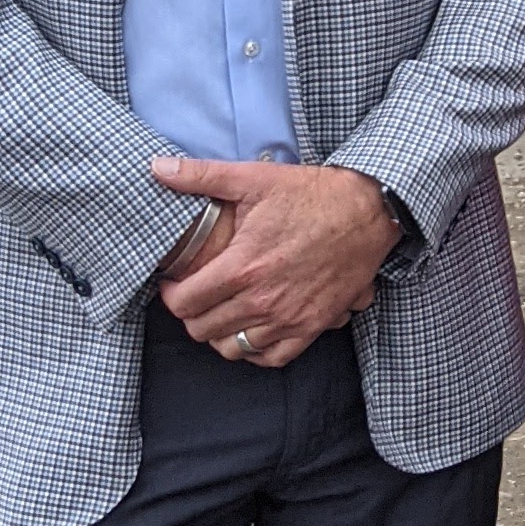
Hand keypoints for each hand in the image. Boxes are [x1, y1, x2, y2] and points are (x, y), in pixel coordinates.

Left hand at [148, 156, 393, 366]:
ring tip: (221, 312)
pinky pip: (270, 358)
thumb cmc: (311, 195)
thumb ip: (201, 176)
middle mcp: (263, 300)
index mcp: (242, 267)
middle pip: (202, 330)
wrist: (368, 211)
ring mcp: (289, 318)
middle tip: (197, 296)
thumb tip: (156, 167)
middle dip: (192, 314)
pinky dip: (255, 351)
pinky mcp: (312, 326)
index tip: (175, 284)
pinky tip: (252, 329)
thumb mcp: (254, 178)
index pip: (184, 303)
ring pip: (232, 349)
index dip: (171, 295)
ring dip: (220, 334)